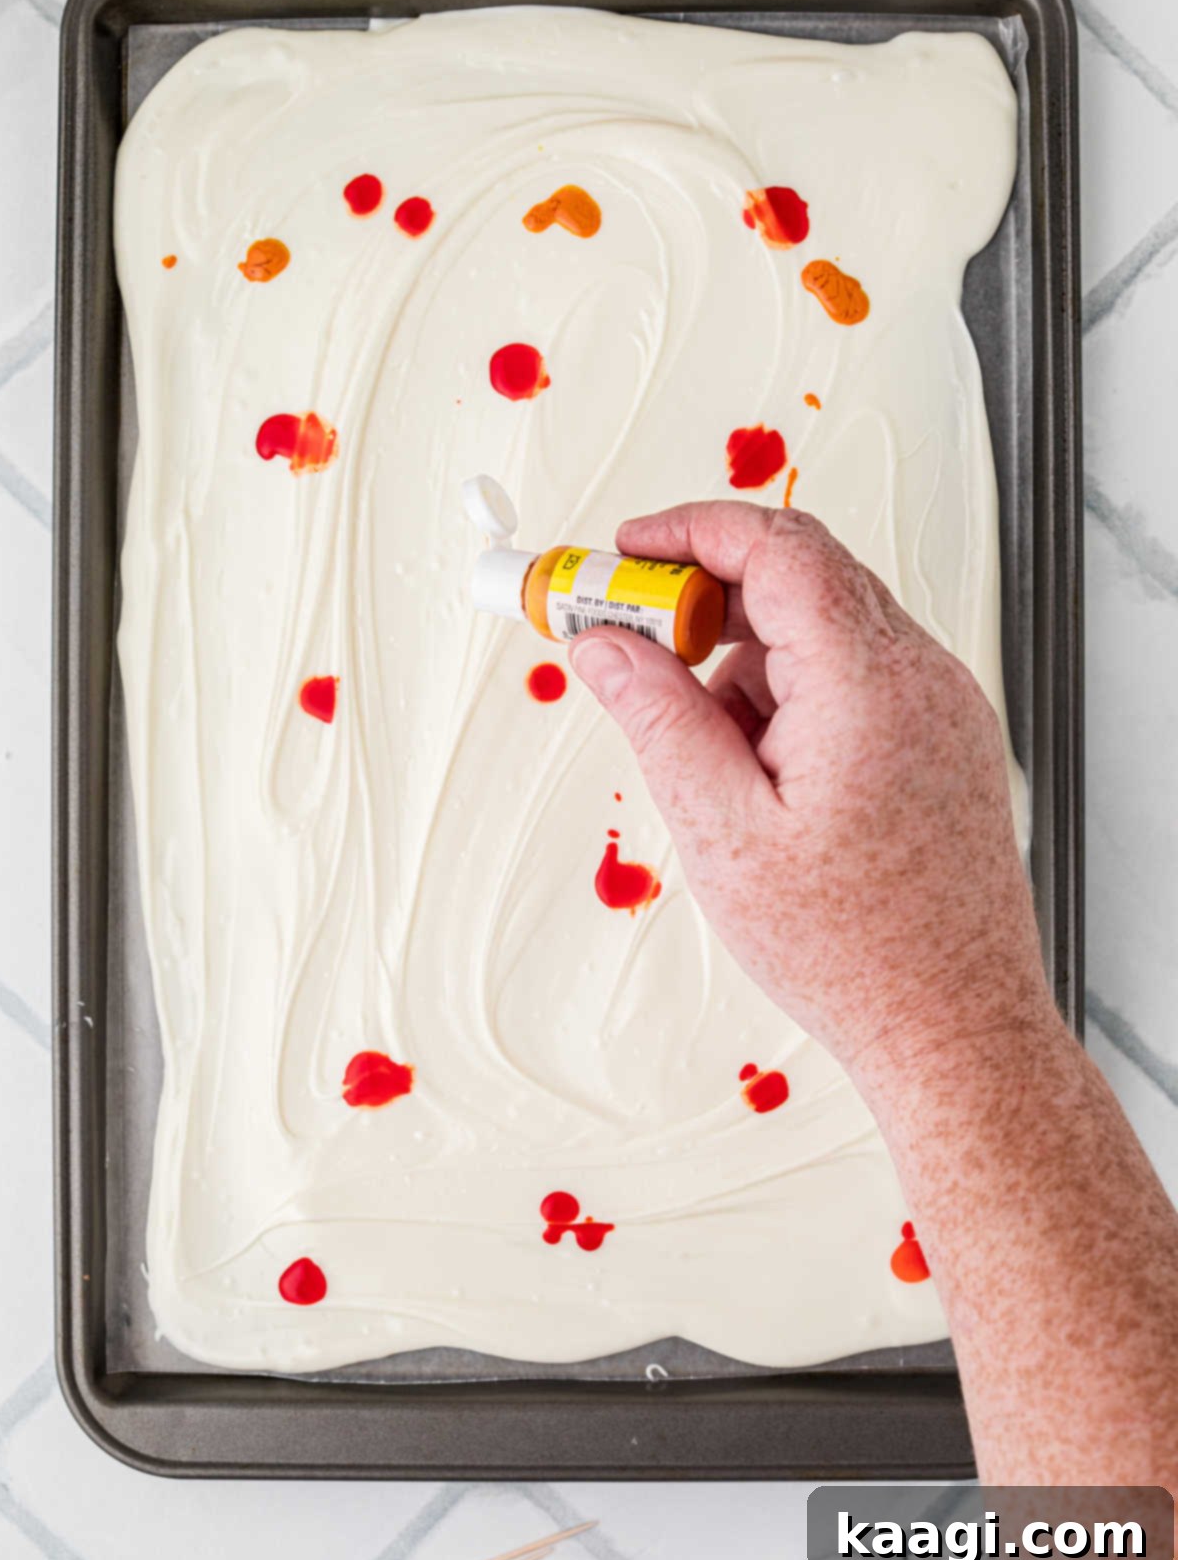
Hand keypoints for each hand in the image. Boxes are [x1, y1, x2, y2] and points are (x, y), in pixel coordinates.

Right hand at [570, 502, 1052, 1078]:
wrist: (955, 1027)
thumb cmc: (854, 950)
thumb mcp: (722, 833)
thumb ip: (658, 717)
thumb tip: (604, 644)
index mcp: (868, 685)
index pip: (776, 546)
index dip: (688, 532)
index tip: (622, 553)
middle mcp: (920, 676)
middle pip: (798, 579)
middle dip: (705, 605)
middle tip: (634, 652)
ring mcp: (942, 703)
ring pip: (820, 632)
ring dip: (748, 668)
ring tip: (724, 779)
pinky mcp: (943, 734)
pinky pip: (852, 676)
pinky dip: (792, 700)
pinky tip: (769, 787)